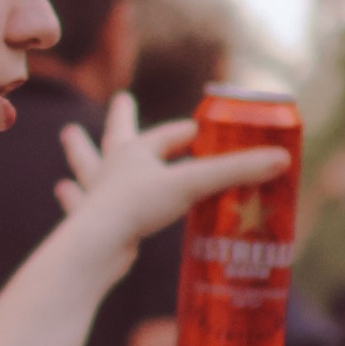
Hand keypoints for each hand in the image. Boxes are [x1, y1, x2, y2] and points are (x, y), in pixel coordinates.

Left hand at [53, 93, 287, 269]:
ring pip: (86, 166)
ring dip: (80, 152)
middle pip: (116, 135)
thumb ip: (236, 172)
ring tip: (69, 136)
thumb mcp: (193, 184)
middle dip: (122, 118)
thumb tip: (282, 158)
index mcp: (136, 151)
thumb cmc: (137, 206)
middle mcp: (112, 168)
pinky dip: (71, 198)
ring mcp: (96, 195)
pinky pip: (77, 205)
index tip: (206, 130)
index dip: (191, 132)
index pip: (170, 135)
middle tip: (121, 99)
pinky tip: (62, 190)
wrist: (95, 246)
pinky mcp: (88, 224)